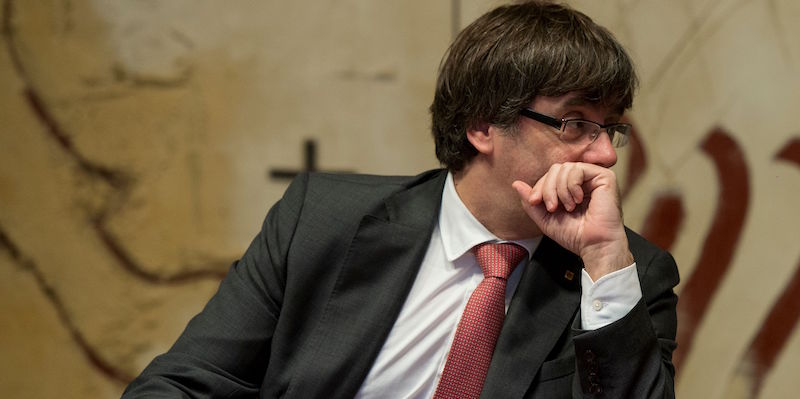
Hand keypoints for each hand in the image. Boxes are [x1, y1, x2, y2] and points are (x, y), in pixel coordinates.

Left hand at [512, 162, 632, 279]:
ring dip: (560, 189)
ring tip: (568, 207)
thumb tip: (516, 184)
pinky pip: (578, 169)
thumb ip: (531, 201)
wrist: (594, 246)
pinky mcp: (604, 177)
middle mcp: (583, 180)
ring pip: (565, 168)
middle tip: (552, 207)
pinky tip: (577, 200)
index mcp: (570, 188)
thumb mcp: (545, 218)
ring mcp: (594, 177)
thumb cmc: (575, 235)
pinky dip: (572, 185)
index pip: (550, 175)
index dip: (539, 187)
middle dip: (547, 188)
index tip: (535, 202)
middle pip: (555, 169)